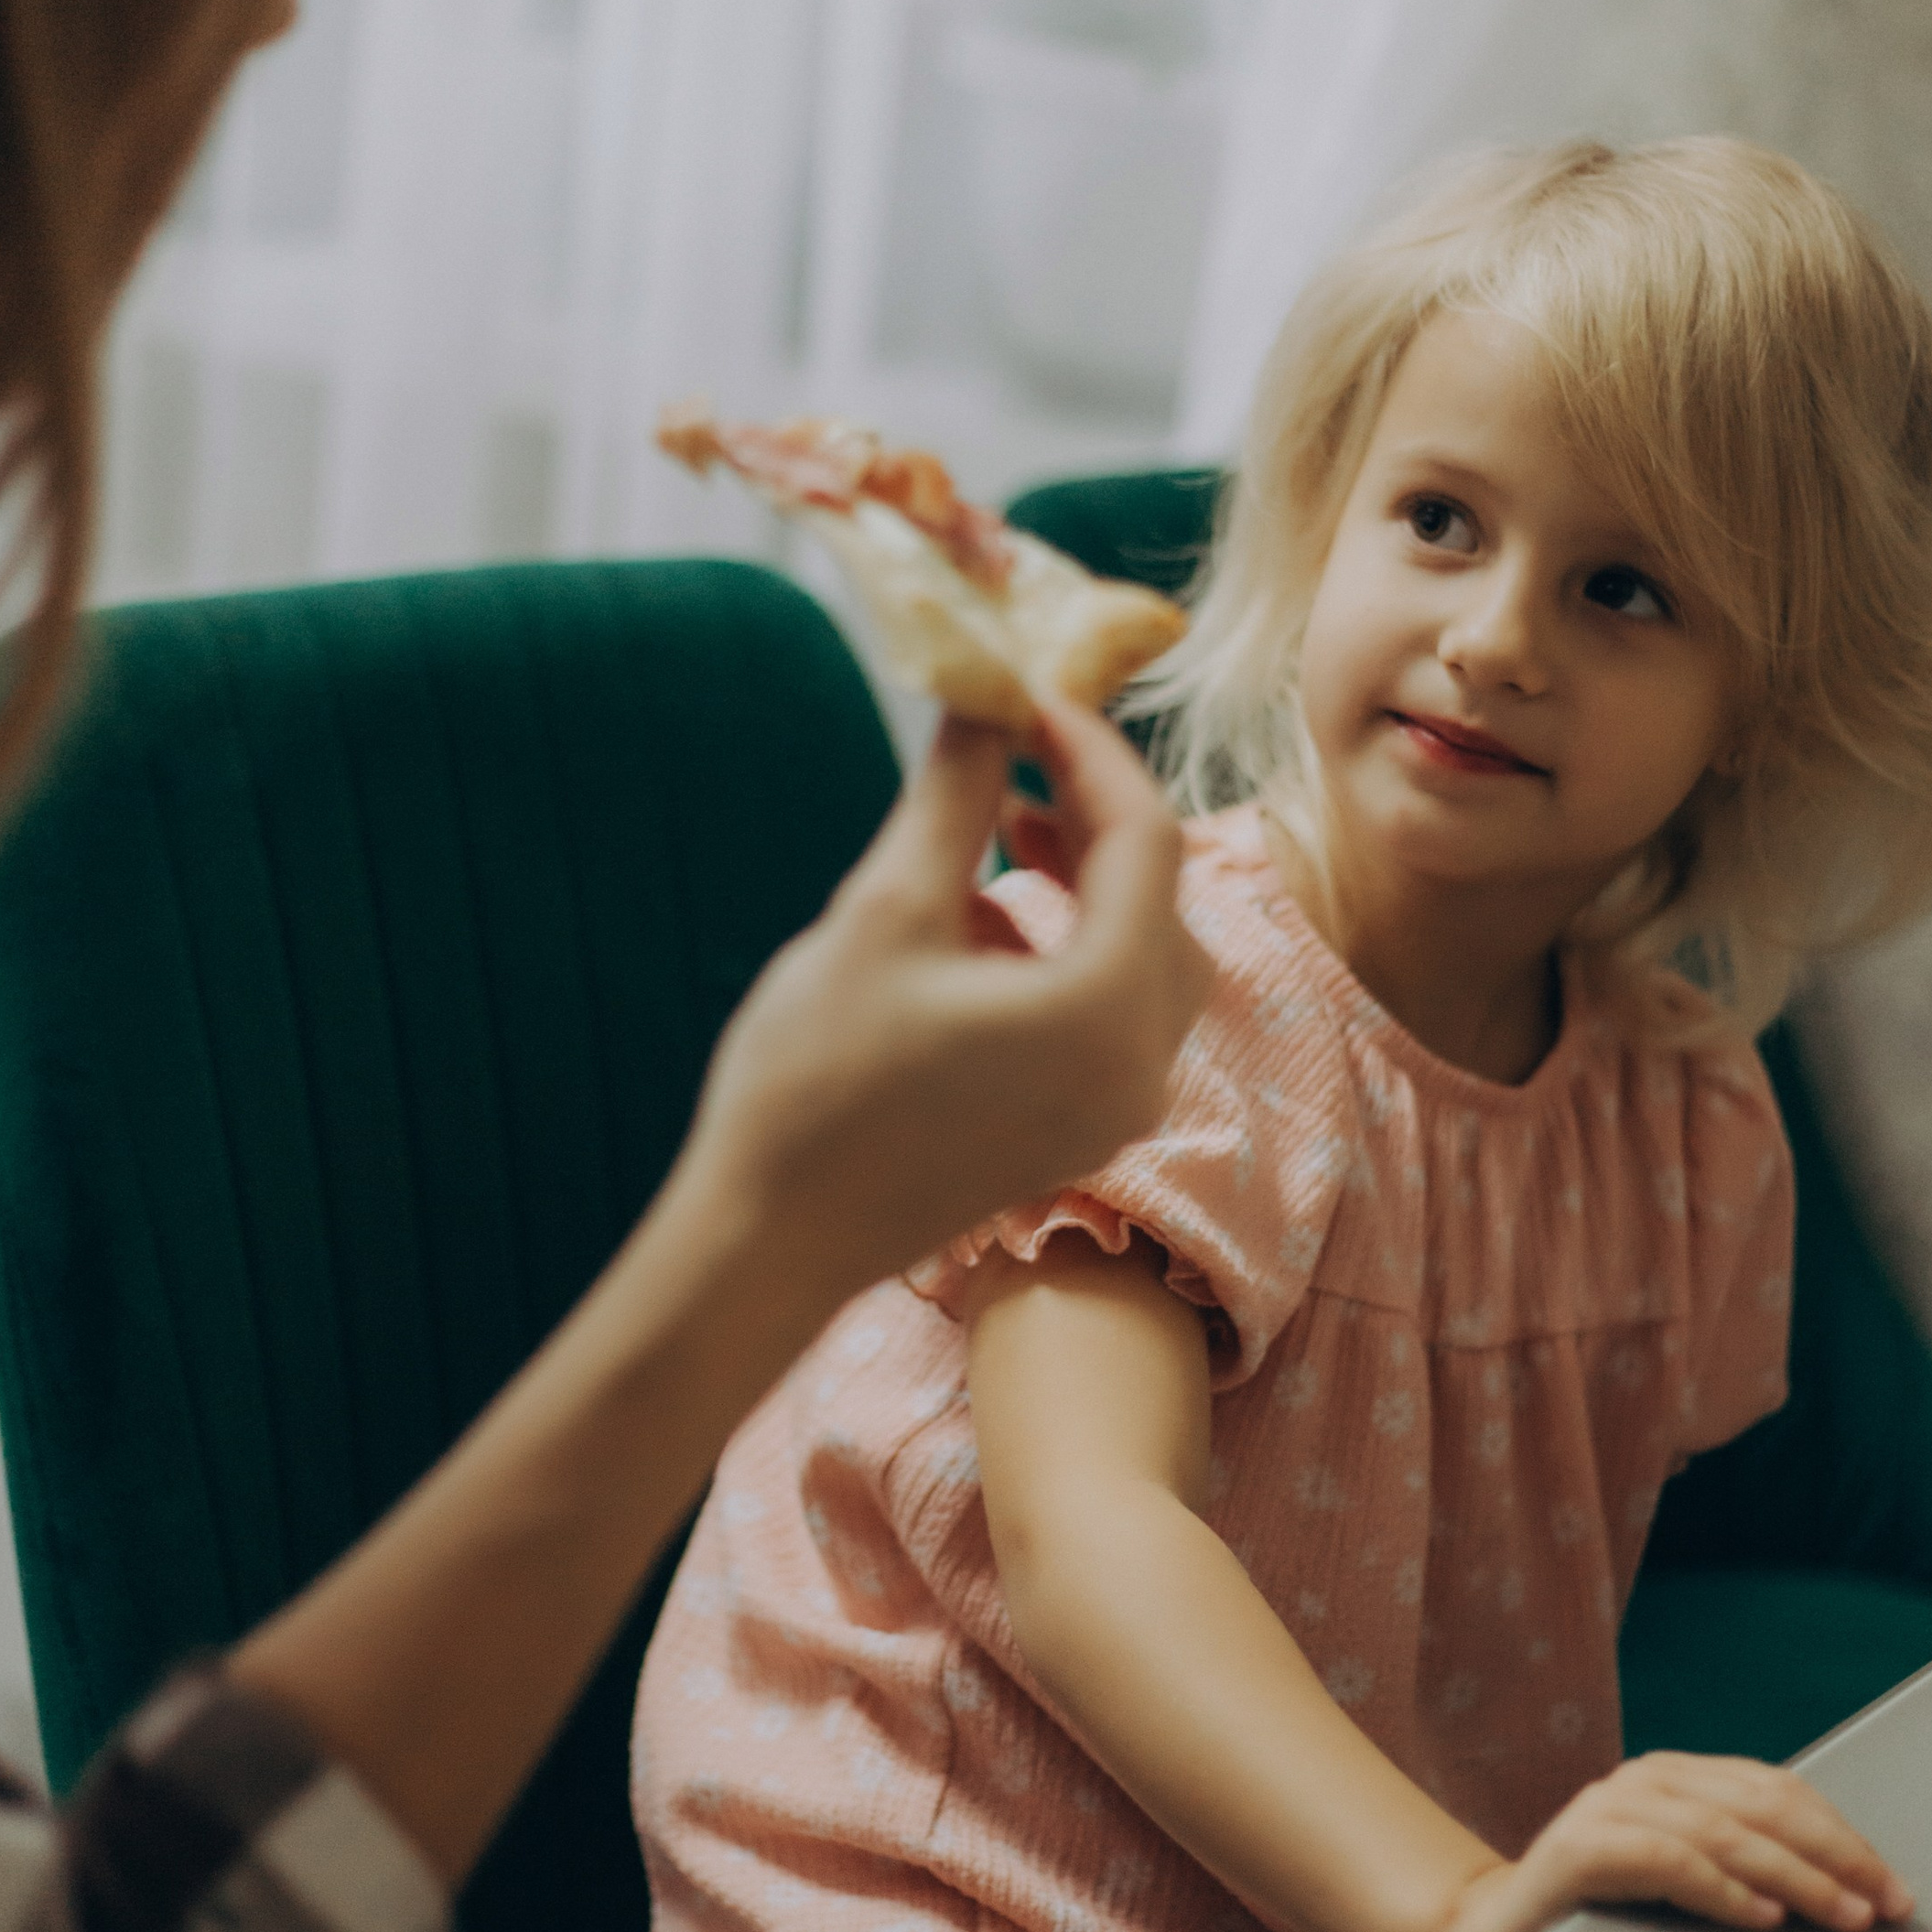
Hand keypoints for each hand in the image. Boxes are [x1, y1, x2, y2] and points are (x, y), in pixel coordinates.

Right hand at [682, 701, 1209, 1302]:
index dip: (1091, 750)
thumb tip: (984, 689)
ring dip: (1083, 883)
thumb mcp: (885, 911)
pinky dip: (1065, 950)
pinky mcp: (1080, 1132)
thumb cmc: (815, 1081)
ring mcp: (1115, 1109)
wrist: (770, 1242)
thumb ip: (954, 794)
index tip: (1029, 695)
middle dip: (1095, 815)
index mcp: (1106, 1008)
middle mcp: (1138, 1065)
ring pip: (1143, 955)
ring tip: (998, 834)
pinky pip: (1109, 1013)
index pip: (1145, 838)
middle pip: (1160, 897)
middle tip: (1019, 755)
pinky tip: (974, 926)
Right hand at [1426, 1752, 1914, 1931]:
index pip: (1777, 1790)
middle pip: (1762, 1804)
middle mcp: (1642, 1780)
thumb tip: (1846, 1898)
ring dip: (1798, 1876)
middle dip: (1837, 1855)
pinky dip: (1723, 1887)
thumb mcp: (1679, 1887)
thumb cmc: (1596, 1924)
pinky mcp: (1578, 1850)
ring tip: (1845, 1917)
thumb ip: (1738, 1872)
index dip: (1843, 1835)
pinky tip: (1764, 1917)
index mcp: (1672, 1779)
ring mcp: (1605, 1808)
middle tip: (1889, 1906)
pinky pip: (1667, 1860)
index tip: (1895, 1889)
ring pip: (1724, 1830)